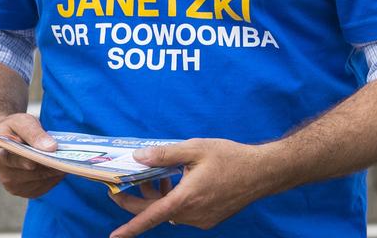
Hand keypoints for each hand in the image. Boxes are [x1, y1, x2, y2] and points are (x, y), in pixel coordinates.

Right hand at [0, 112, 63, 198]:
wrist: (8, 140)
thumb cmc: (14, 128)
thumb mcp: (21, 122)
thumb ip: (33, 133)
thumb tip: (50, 147)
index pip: (13, 161)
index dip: (27, 160)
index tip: (41, 157)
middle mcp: (6, 176)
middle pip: (33, 172)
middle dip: (49, 163)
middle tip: (66, 156)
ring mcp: (17, 188)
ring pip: (43, 179)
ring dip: (55, 169)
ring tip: (65, 158)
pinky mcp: (29, 193)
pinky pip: (47, 185)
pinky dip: (55, 175)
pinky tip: (59, 166)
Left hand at [109, 139, 279, 236]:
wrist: (262, 172)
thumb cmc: (230, 157)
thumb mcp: (194, 148)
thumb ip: (164, 154)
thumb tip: (138, 157)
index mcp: (186, 198)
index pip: (150, 216)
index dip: (130, 227)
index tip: (114, 237)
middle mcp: (192, 215)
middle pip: (155, 212)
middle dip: (137, 199)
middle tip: (125, 182)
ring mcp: (202, 220)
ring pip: (169, 212)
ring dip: (158, 197)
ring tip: (156, 176)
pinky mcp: (209, 220)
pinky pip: (183, 214)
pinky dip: (174, 201)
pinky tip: (177, 182)